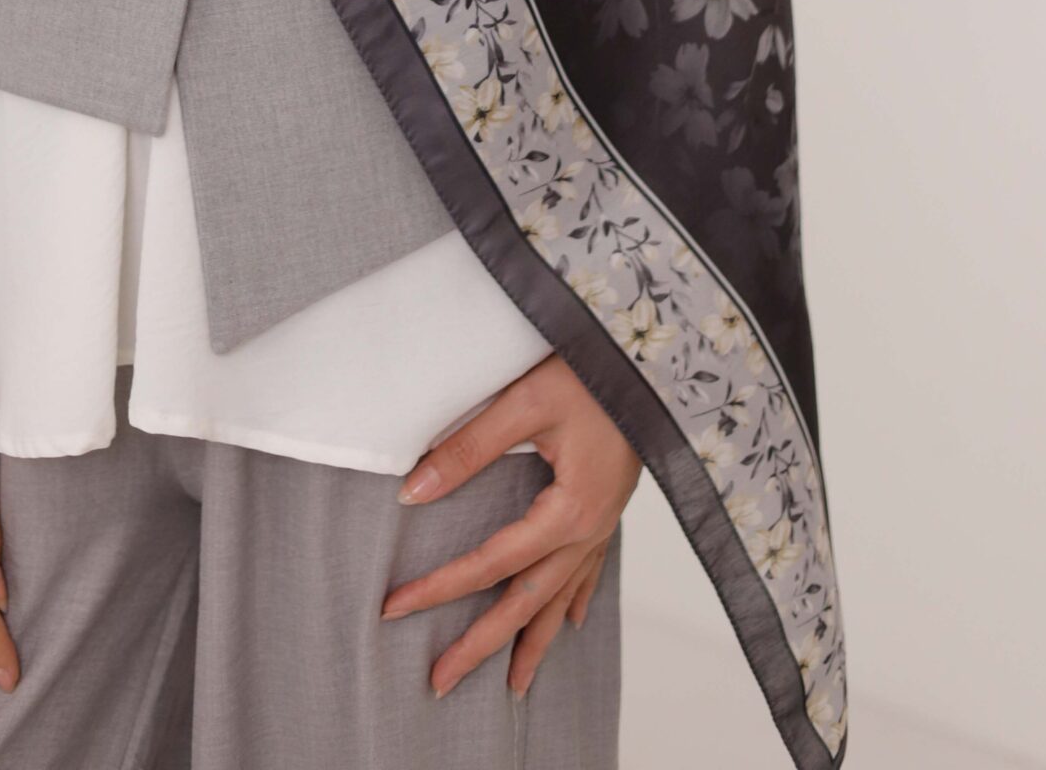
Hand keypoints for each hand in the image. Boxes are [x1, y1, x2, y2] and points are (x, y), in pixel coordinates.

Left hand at [380, 351, 642, 698]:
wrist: (650, 359)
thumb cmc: (590, 371)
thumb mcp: (524, 402)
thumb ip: (467, 448)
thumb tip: (413, 492)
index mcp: (569, 510)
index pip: (490, 563)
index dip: (440, 587)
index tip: (395, 607)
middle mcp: (589, 529)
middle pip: (527, 602)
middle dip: (481, 645)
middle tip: (440, 681)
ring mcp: (604, 523)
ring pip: (561, 598)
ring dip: (533, 642)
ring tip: (513, 685)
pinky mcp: (610, 508)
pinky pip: (589, 572)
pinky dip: (573, 603)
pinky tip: (566, 623)